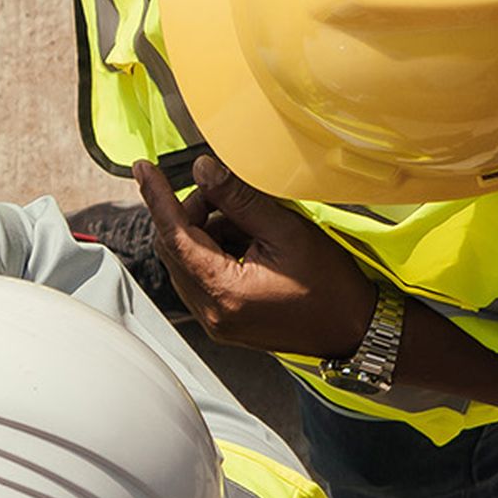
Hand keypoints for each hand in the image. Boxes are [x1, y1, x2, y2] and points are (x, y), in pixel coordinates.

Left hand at [133, 156, 381, 358]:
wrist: (353, 329)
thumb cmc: (330, 285)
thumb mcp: (287, 231)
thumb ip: (240, 199)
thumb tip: (202, 170)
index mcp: (224, 292)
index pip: (174, 236)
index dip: (157, 198)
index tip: (143, 168)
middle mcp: (211, 313)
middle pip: (174, 249)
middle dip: (191, 214)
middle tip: (226, 195)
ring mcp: (215, 322)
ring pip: (185, 262)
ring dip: (205, 233)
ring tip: (249, 224)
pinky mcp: (223, 322)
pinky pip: (200, 278)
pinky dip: (213, 252)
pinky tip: (247, 244)